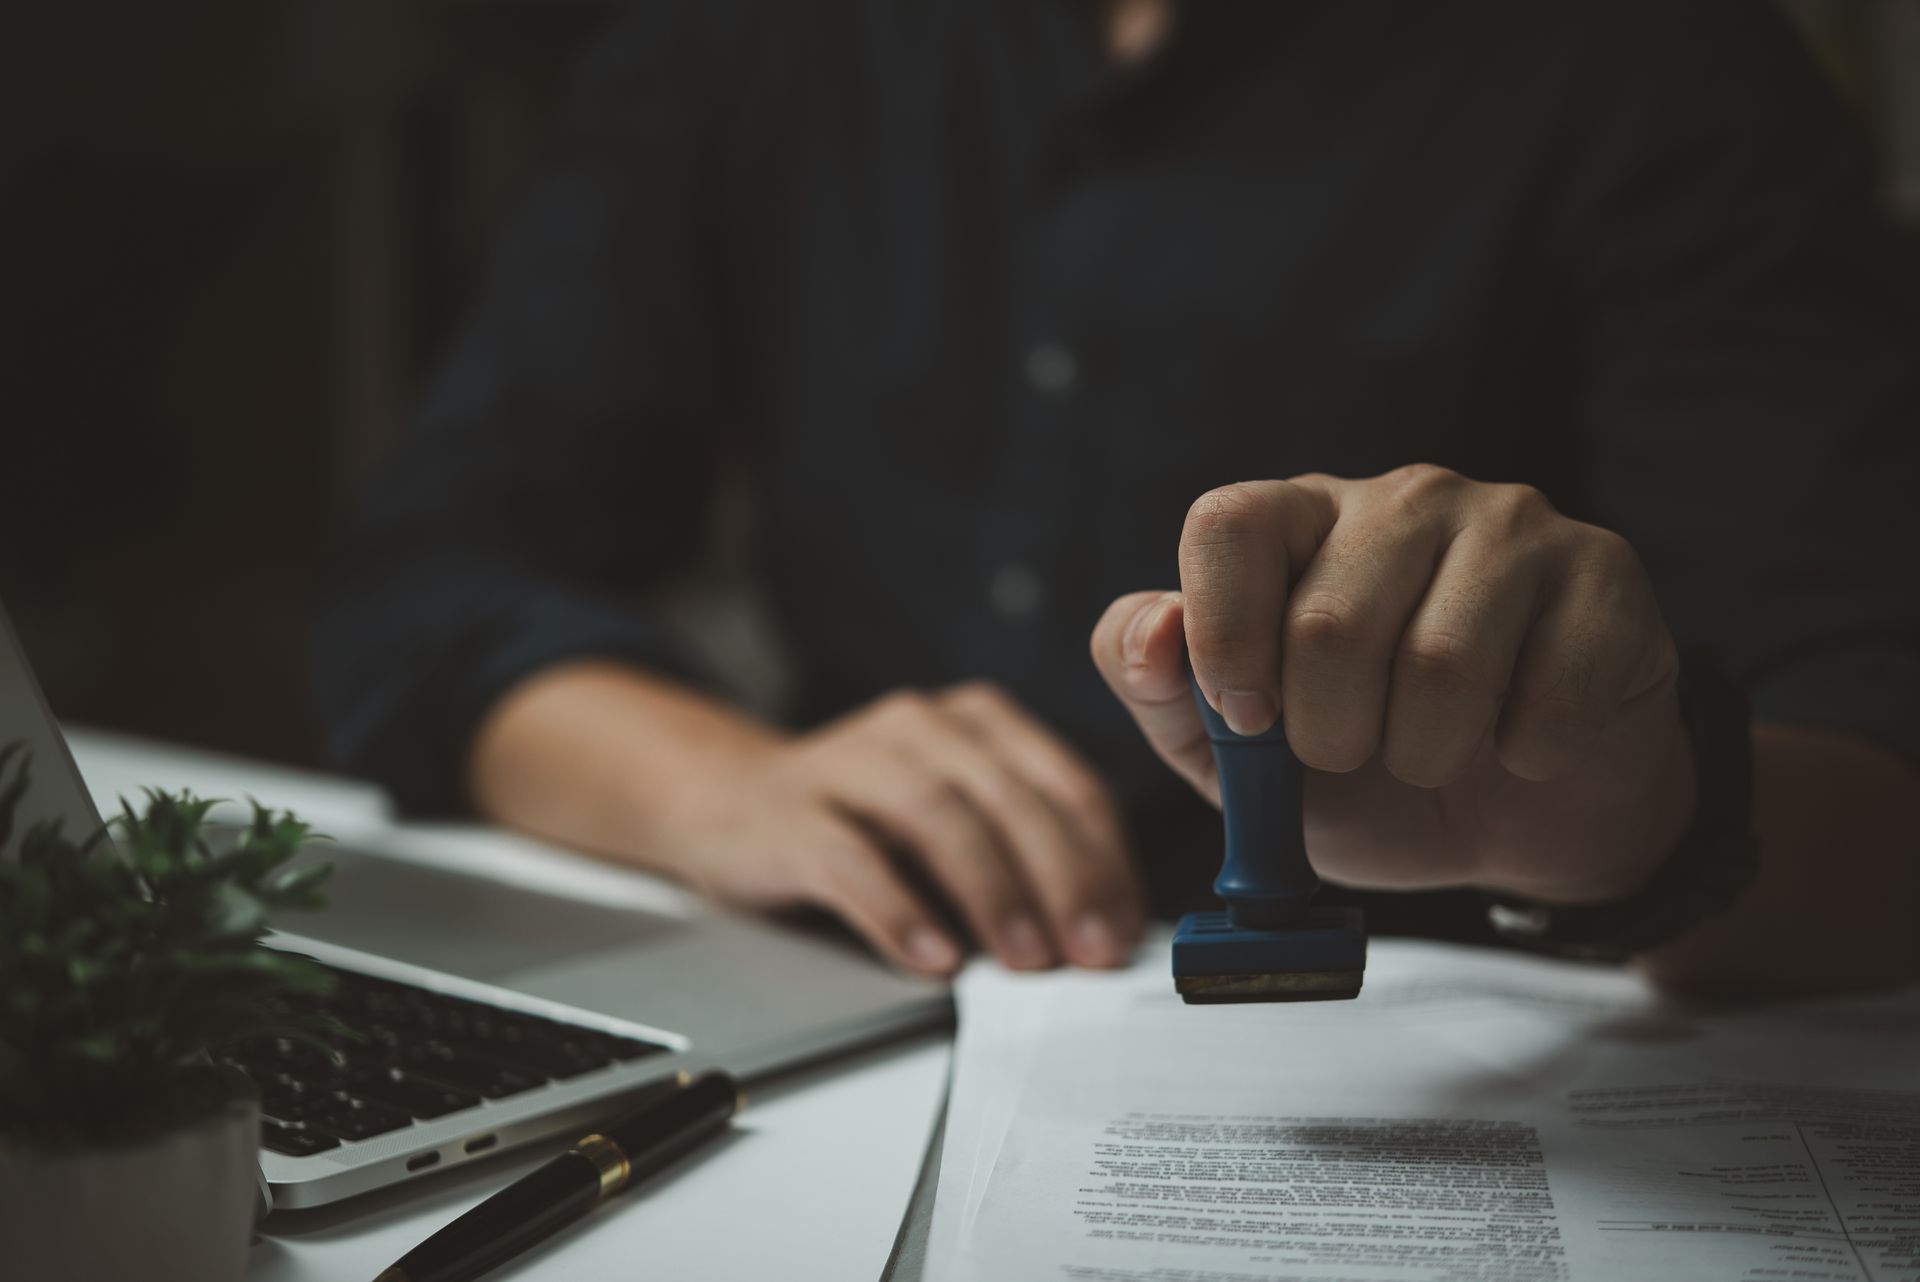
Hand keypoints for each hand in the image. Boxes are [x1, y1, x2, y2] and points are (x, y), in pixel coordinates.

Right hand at [647, 683, 1143, 975]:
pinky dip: (900, 911)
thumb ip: (1022, 854)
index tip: (1125, 929)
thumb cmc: (863, 823)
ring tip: (1024, 960)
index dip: (1105, 861)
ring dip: (993, 892)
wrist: (729, 804)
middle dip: (1063, 879)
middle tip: (1089, 952)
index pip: (1066, 785)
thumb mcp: (956, 819)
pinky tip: (932, 957)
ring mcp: (851, 762)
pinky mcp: (792, 813)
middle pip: (1010, 798)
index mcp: (978, 722)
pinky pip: (852, 860)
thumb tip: (1104, 930)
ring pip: (939, 816)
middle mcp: (920, 727)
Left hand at [1090, 466, 1696, 904]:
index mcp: (1299, 520)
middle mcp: (1402, 498)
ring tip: (1435, 755)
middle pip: (1329, 621)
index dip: (1226, 638)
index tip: (1250, 723)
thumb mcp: (1235, 758)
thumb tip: (1154, 636)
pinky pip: (1546, 696)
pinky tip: (1522, 746)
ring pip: (1441, 663)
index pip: (1229, 522)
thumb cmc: (1366, 776)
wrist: (1519, 822)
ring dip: (1427, 755)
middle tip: (1357, 756)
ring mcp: (1511, 525)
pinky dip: (1523, 756)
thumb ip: (1164, 694)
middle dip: (1330, 735)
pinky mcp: (1604, 574)